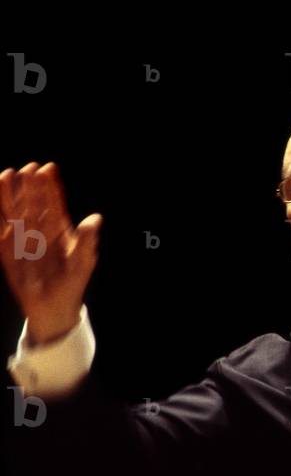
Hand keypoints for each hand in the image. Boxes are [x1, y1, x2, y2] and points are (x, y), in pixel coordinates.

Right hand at [0, 162, 101, 344]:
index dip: (51, 188)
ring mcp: (22, 238)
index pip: (54, 204)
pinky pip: (0, 228)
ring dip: (11, 195)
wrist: (53, 307)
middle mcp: (39, 230)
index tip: (49, 168)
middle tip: (30, 168)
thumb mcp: (83, 263)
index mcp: (59, 231)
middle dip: (32, 186)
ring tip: (8, 174)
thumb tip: (96, 219)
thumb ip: (86, 241)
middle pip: (34, 203)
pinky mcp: (6, 250)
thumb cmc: (72, 283)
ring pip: (15, 212)